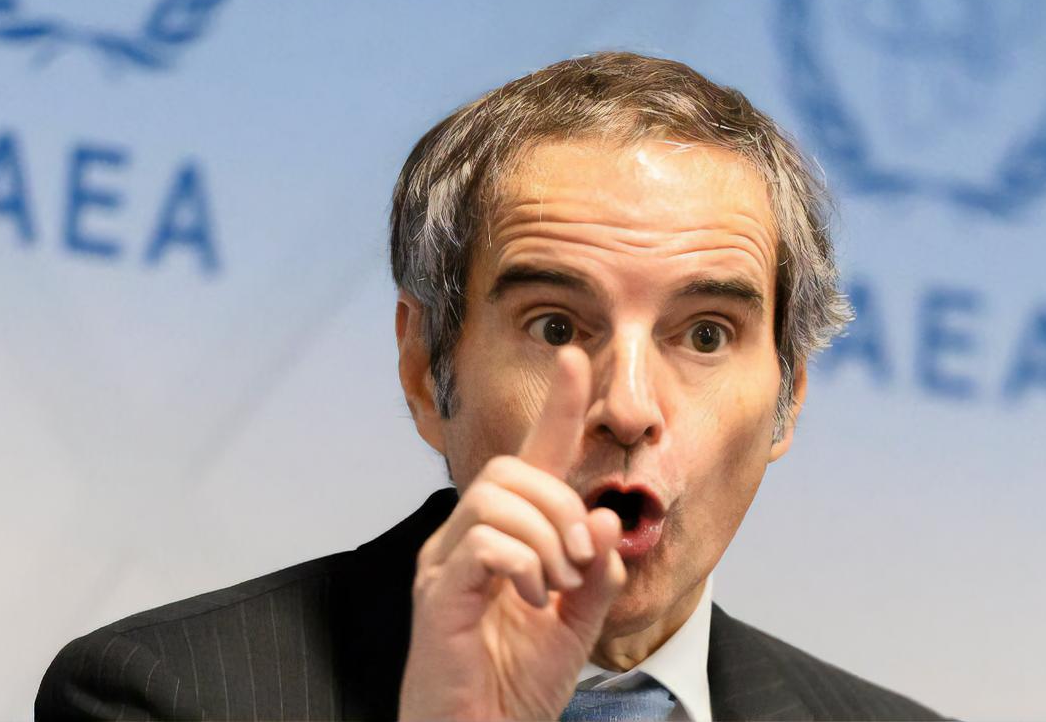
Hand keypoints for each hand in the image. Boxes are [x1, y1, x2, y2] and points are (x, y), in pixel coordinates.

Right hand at [399, 347, 626, 720]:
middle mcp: (465, 537)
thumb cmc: (515, 686)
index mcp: (503, 536)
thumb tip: (608, 515)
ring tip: (557, 585)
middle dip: (561, 503)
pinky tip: (534, 600)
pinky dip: (523, 564)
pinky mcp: (437, 594)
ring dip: (546, 535)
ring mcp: (445, 562)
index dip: (555, 407)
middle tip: (581, 559)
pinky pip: (484, 541)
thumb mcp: (578, 624)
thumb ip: (596, 571)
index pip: (530, 456)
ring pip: (496, 496)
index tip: (574, 358)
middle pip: (510, 468)